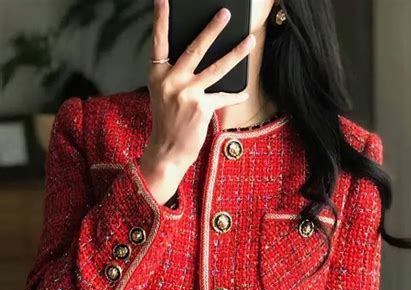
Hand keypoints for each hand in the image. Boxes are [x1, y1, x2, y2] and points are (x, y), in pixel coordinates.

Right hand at [140, 0, 255, 204]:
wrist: (167, 151)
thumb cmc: (167, 123)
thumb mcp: (163, 95)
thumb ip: (176, 75)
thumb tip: (201, 58)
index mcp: (158, 75)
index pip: (159, 42)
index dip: (161, 19)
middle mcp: (171, 81)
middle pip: (195, 48)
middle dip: (213, 28)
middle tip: (226, 13)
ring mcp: (187, 93)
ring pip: (216, 68)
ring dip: (236, 53)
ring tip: (249, 41)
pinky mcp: (202, 107)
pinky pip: (224, 96)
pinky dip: (235, 95)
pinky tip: (244, 92)